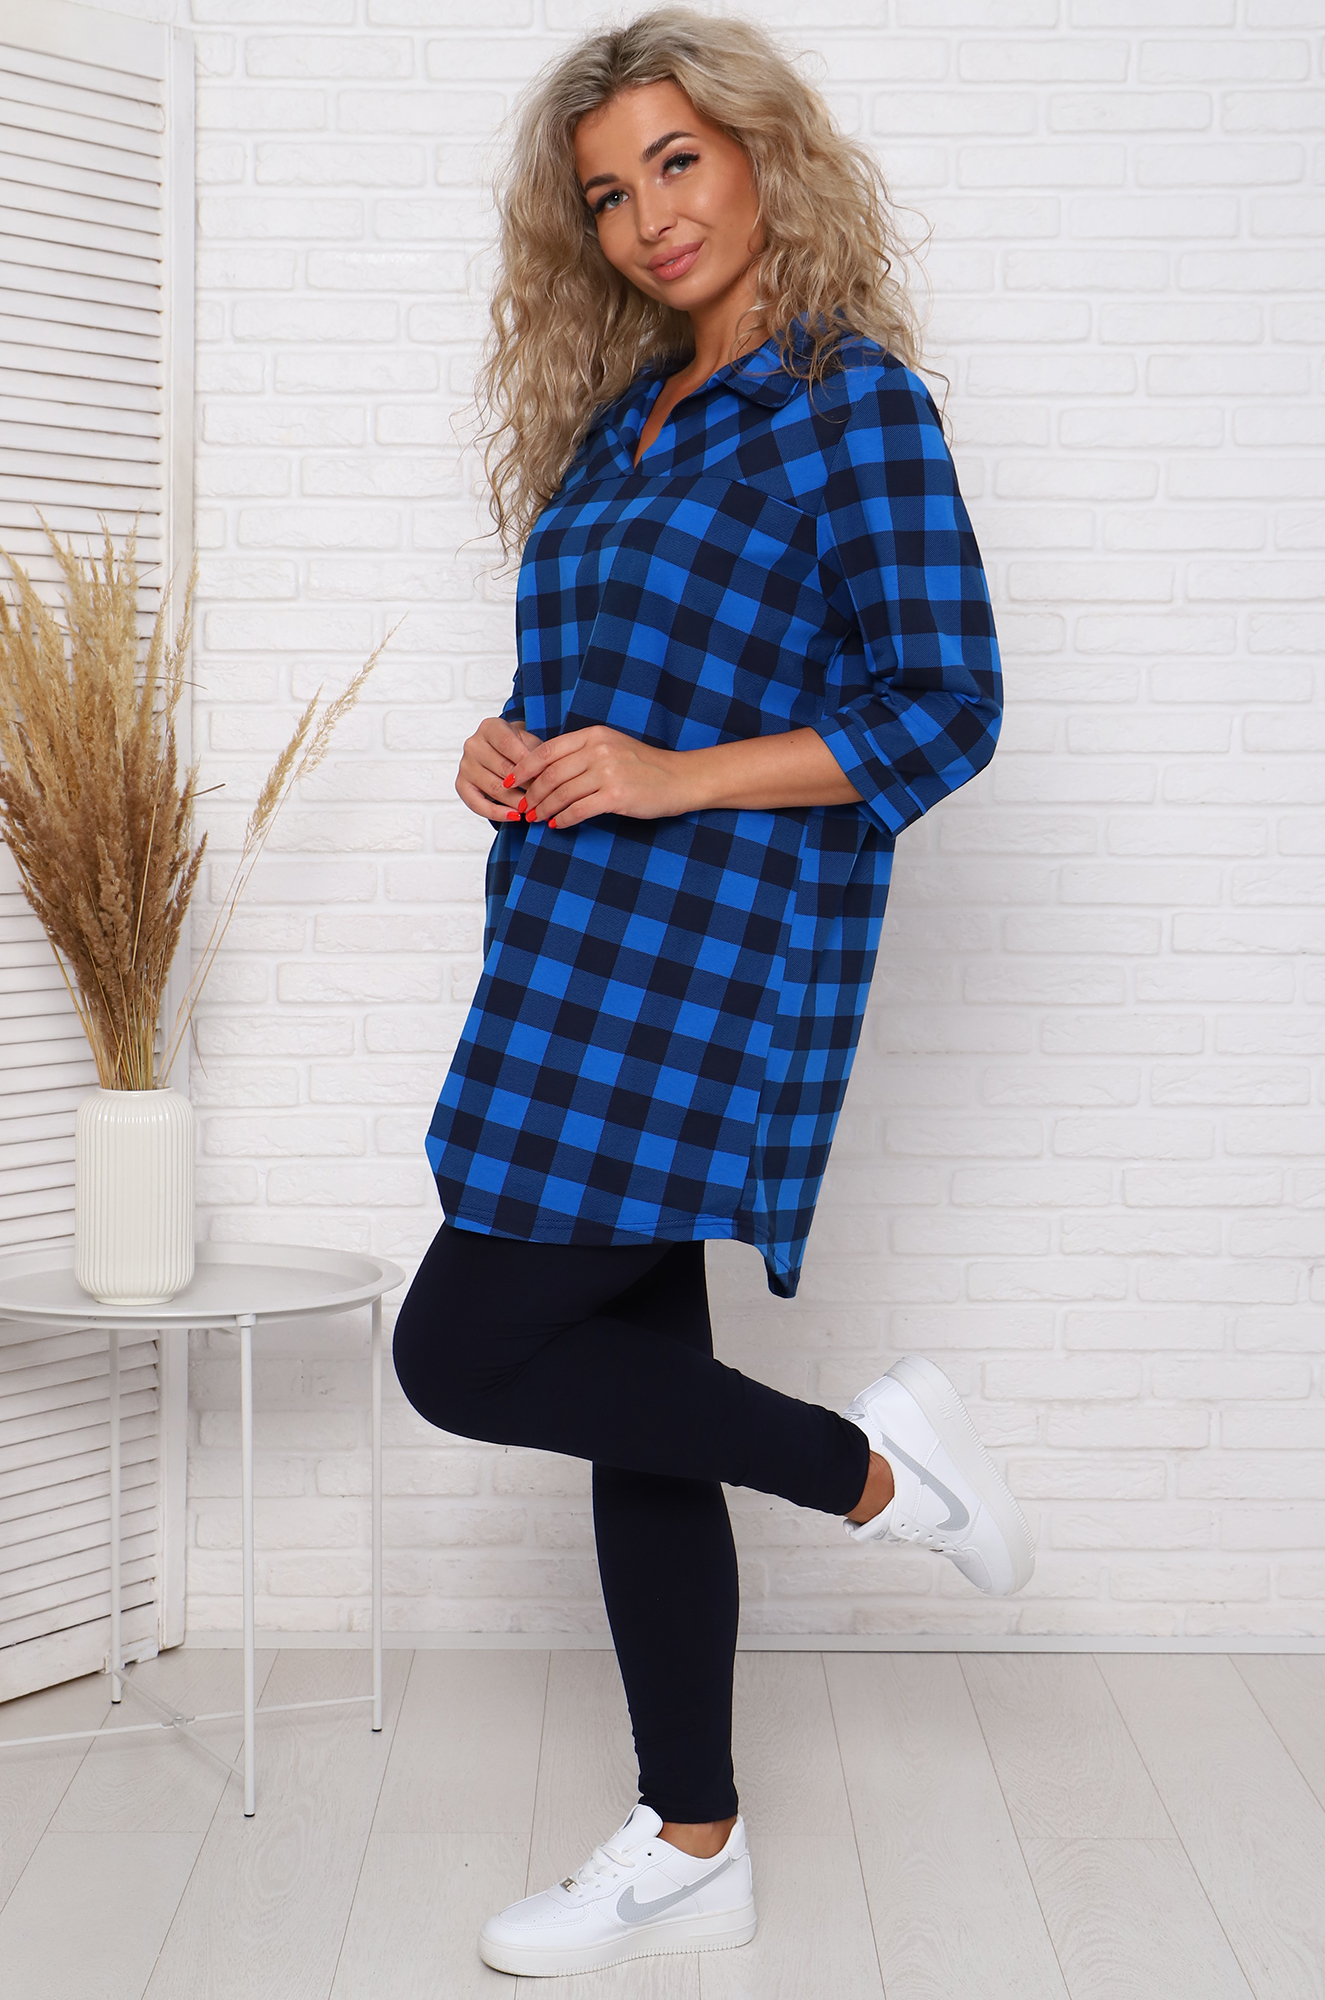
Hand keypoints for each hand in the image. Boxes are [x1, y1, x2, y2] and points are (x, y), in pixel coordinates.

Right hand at [456, 714, 540, 821]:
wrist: (502, 754)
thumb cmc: (518, 747)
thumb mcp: (530, 742)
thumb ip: (536, 755)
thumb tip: (544, 777)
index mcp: (490, 727)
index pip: (507, 744)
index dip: (526, 761)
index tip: (543, 776)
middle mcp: (473, 744)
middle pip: (502, 769)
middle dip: (526, 785)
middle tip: (544, 797)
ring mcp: (465, 765)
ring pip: (494, 788)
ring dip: (516, 801)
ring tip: (533, 808)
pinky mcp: (461, 784)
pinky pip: (477, 804)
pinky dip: (497, 813)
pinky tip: (515, 816)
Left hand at [508, 725, 694, 829]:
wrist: (680, 778)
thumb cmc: (644, 766)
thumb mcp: (611, 747)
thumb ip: (582, 753)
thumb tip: (546, 771)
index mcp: (593, 735)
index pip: (547, 750)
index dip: (524, 767)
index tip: (512, 781)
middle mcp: (598, 750)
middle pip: (551, 774)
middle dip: (533, 794)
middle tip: (525, 807)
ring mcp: (608, 772)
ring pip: (562, 793)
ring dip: (544, 809)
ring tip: (536, 819)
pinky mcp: (616, 795)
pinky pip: (579, 810)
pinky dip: (563, 819)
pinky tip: (557, 825)